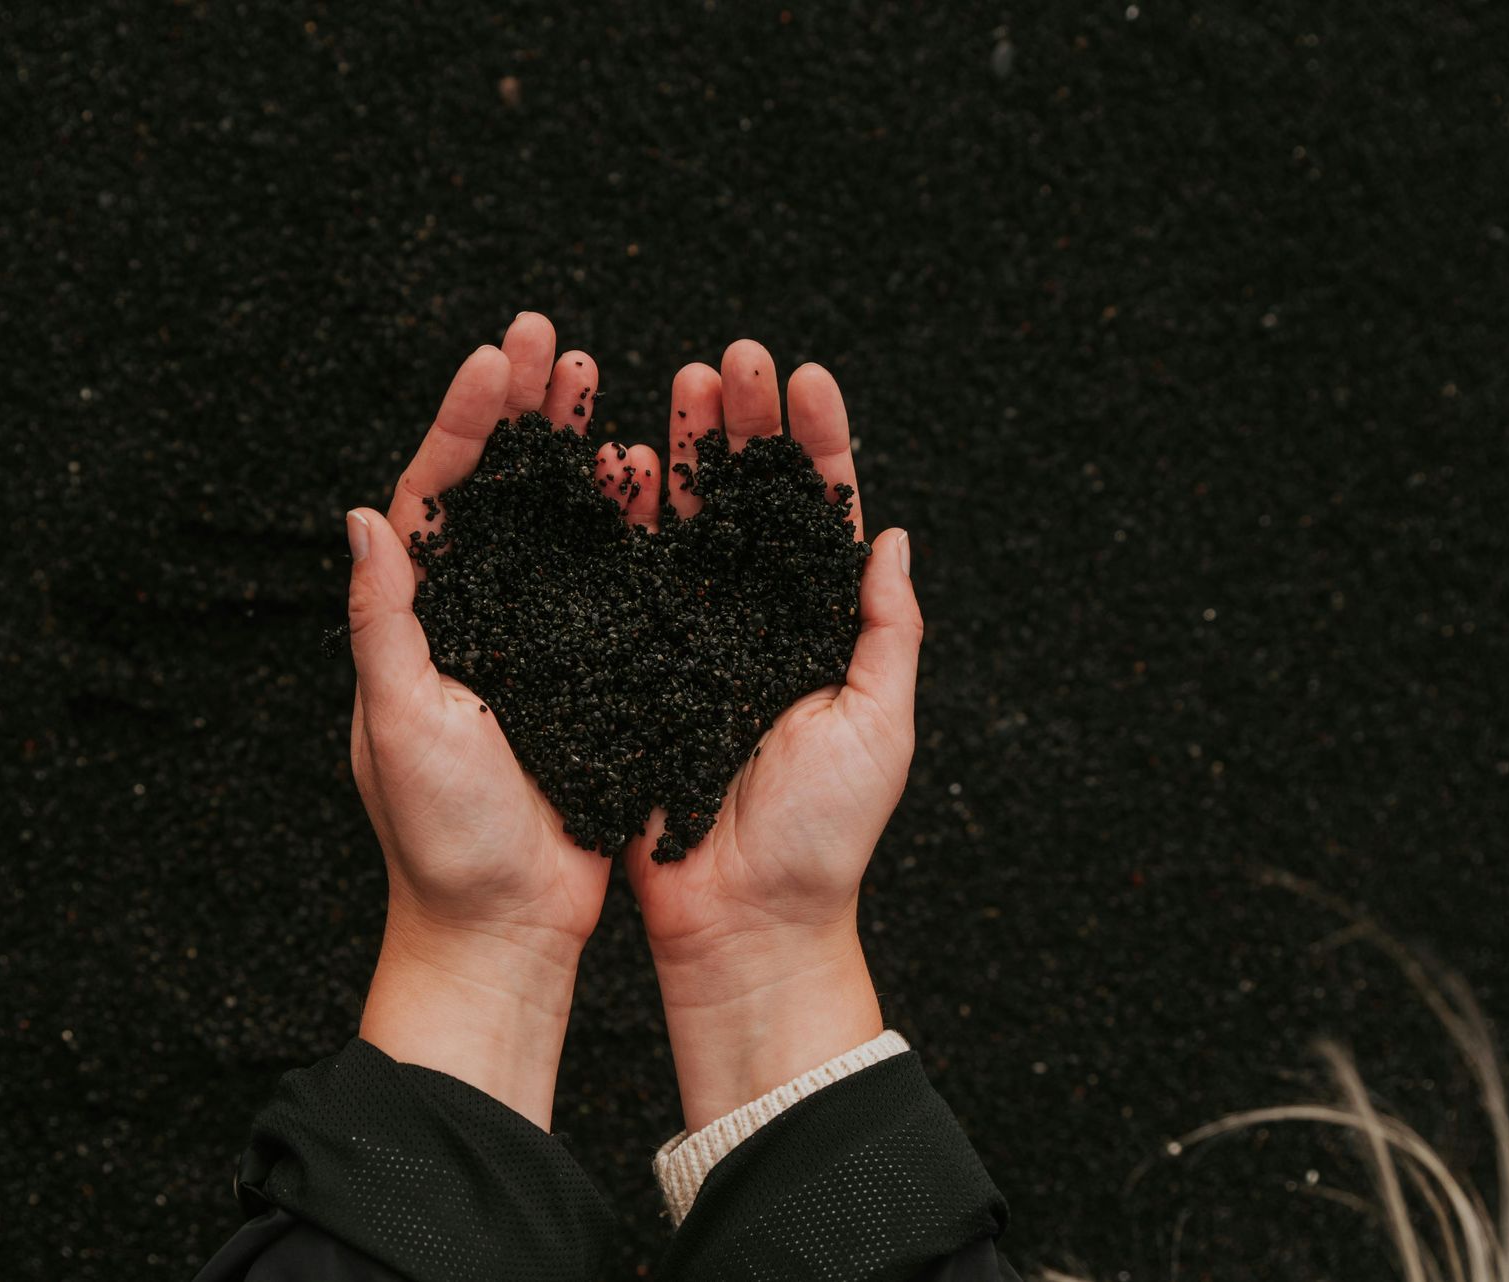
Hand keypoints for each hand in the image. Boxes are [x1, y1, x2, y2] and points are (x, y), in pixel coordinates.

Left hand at [346, 312, 612, 1128]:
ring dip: (575, 447)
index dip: (465, 421)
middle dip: (522, 409)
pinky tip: (645, 469)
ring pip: (559, 520)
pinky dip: (627, 518)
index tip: (495, 357)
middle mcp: (481, 617)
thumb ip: (385, 622)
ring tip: (598, 377)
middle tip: (550, 337)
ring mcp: (541, 637)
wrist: (510, 924)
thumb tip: (365, 517)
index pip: (439, 494)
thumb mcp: (401, 722)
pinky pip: (613, 575)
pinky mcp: (597, 667)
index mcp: (423, 621)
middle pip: (501, 489)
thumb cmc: (442, 837)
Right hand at [610, 342, 921, 1131]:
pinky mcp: (633, 664)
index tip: (805, 376)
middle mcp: (753, 621)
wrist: (739, 920)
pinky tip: (616, 462)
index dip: (814, 444)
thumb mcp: (877, 727)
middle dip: (742, 425)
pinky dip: (625, 520)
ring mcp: (689, 638)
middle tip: (731, 358)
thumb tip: (892, 535)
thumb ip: (886, 632)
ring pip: (687, 524)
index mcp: (817, 630)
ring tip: (678, 382)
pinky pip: (628, 579)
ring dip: (683, 451)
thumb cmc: (820, 836)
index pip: (819, 516)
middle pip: (748, 501)